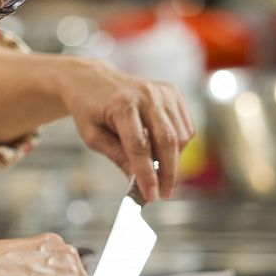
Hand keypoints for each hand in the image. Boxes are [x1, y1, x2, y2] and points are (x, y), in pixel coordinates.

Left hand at [60, 58, 194, 200]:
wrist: (94, 79)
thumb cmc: (90, 108)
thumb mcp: (92, 135)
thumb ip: (116, 156)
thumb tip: (137, 180)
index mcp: (122, 105)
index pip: (139, 146)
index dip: (146, 174)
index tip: (151, 195)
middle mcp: (146, 95)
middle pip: (166, 140)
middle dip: (168, 173)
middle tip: (164, 193)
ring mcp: (163, 92)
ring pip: (181, 136)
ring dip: (174, 160)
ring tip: (160, 172)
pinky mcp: (173, 93)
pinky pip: (186, 126)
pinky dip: (179, 145)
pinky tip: (164, 152)